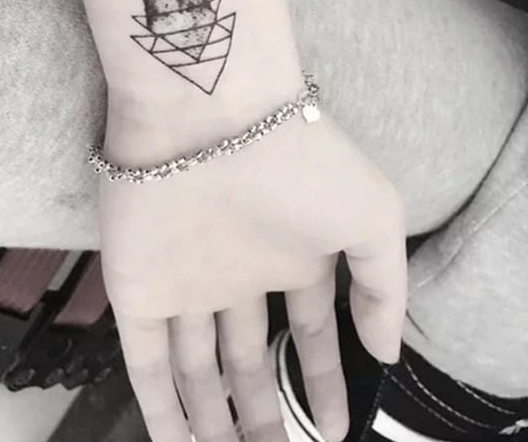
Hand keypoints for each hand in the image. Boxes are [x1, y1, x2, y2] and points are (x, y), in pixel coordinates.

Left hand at [99, 106, 406, 441]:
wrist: (214, 116)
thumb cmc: (303, 163)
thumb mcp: (374, 217)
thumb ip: (385, 288)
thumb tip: (387, 351)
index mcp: (292, 255)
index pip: (307, 330)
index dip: (321, 379)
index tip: (334, 427)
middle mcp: (239, 274)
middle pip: (248, 358)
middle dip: (262, 410)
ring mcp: (187, 284)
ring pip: (196, 368)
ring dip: (211, 420)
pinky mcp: (139, 291)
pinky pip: (146, 364)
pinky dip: (160, 410)